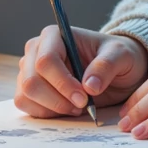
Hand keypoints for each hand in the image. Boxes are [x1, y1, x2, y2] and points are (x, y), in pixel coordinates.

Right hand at [15, 24, 147, 117]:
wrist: (116, 71)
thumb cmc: (116, 56)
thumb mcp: (121, 55)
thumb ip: (106, 66)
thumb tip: (89, 86)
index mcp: (54, 35)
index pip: (46, 61)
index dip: (62, 83)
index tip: (84, 98)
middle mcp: (36, 50)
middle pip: (31, 81)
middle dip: (57, 99)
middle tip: (82, 105)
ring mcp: (29, 70)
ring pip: (26, 95)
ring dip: (52, 107)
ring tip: (77, 106)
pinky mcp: (29, 89)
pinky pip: (26, 105)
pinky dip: (46, 113)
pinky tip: (67, 109)